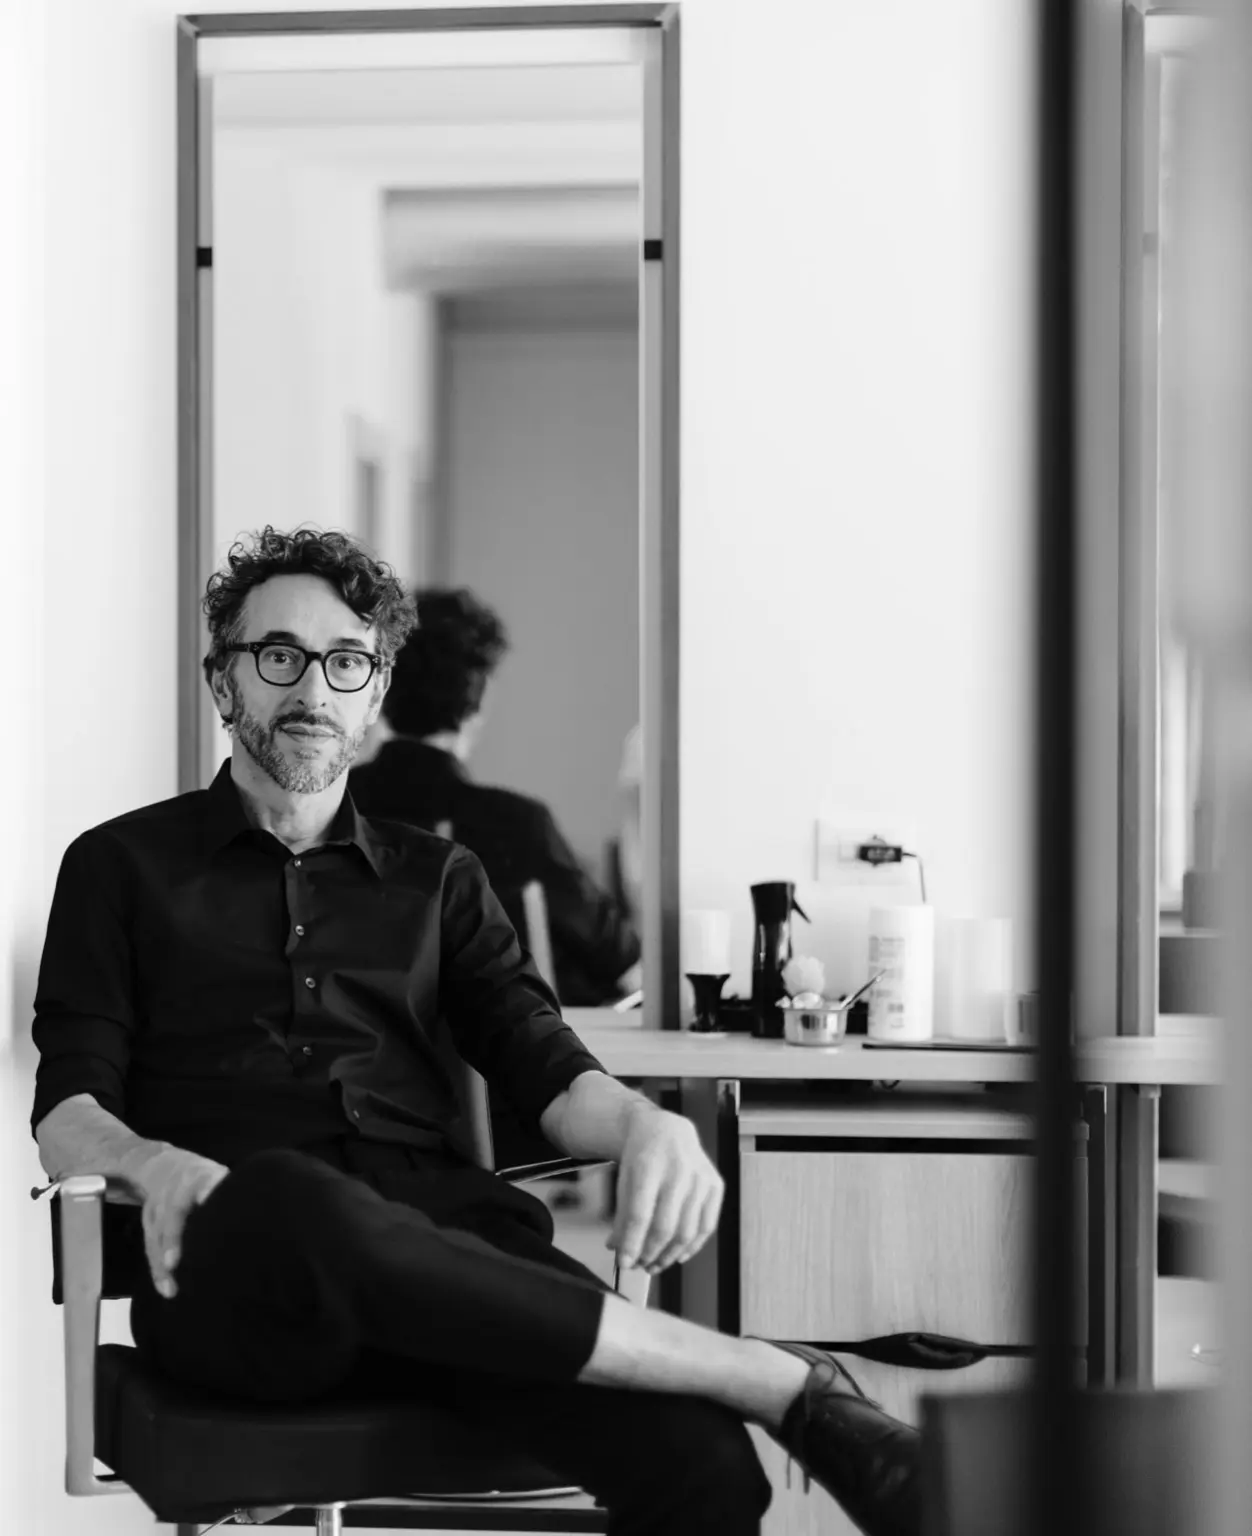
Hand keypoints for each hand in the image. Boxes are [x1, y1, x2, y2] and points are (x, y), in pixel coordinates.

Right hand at [133, 1146, 228, 1298]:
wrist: (164, 1165)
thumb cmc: (207, 1178)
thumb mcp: (221, 1176)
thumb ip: (236, 1193)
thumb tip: (265, 1219)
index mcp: (201, 1175)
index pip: (203, 1182)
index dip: (205, 1192)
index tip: (207, 1204)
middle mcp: (176, 1188)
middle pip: (172, 1212)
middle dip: (172, 1238)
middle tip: (174, 1263)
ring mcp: (158, 1204)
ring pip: (156, 1234)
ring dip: (161, 1263)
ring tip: (171, 1289)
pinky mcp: (148, 1221)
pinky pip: (150, 1246)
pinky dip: (156, 1268)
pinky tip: (166, 1288)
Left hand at [607, 1106, 722, 1272]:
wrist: (667, 1130)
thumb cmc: (642, 1157)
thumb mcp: (624, 1180)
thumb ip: (622, 1216)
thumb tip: (618, 1250)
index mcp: (648, 1164)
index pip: (640, 1214)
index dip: (632, 1243)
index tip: (624, 1263)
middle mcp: (678, 1170)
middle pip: (665, 1226)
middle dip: (650, 1253)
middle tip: (639, 1266)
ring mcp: (700, 1177)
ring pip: (687, 1231)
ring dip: (669, 1255)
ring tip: (655, 1265)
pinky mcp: (715, 1185)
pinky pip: (706, 1225)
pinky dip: (693, 1247)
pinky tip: (679, 1256)